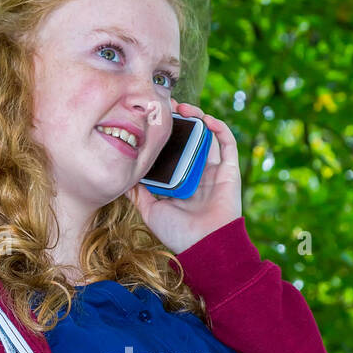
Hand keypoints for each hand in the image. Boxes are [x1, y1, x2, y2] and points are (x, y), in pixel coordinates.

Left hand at [125, 98, 242, 254]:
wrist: (204, 246)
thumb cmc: (178, 233)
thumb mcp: (150, 211)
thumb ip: (138, 193)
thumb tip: (123, 178)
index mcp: (180, 181)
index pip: (172, 151)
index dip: (164, 134)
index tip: (152, 119)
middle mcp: (197, 174)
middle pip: (189, 140)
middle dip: (180, 121)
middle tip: (167, 106)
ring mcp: (214, 172)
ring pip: (208, 137)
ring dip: (198, 118)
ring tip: (184, 107)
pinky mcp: (229, 171)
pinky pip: (228, 144)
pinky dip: (219, 128)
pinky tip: (206, 119)